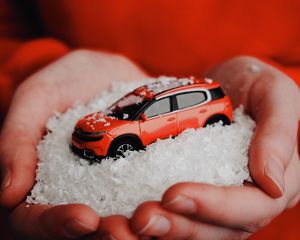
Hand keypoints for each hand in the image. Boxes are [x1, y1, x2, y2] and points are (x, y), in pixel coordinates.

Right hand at [0, 50, 145, 238]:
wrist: (110, 73)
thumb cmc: (69, 82)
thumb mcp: (38, 98)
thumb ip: (17, 138)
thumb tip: (8, 194)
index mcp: (41, 178)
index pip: (35, 218)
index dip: (55, 223)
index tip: (84, 218)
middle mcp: (73, 188)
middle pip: (81, 229)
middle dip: (101, 235)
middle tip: (125, 230)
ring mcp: (106, 184)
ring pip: (114, 219)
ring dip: (131, 229)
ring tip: (149, 222)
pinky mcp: (134, 175)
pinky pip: (142, 196)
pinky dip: (153, 206)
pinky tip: (167, 205)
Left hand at [129, 56, 299, 238]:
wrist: (223, 83)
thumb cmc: (252, 83)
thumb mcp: (274, 93)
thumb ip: (278, 133)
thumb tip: (272, 184)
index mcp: (275, 182)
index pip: (251, 208)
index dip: (214, 207)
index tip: (173, 193)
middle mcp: (245, 199)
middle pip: (216, 230)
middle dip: (178, 226)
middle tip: (141, 217)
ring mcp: (217, 199)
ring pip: (192, 229)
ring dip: (160, 230)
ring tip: (125, 223)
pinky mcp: (193, 191)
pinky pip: (174, 212)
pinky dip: (151, 216)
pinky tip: (123, 215)